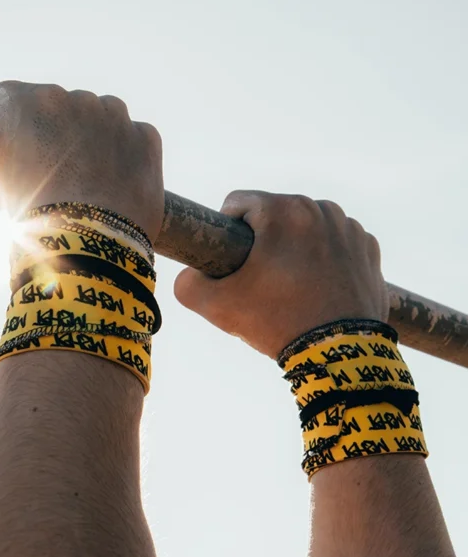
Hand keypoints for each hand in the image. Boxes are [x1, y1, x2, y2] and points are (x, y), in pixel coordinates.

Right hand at [0, 81, 163, 242]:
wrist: (89, 249)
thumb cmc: (37, 224)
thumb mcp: (5, 192)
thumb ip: (10, 166)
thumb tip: (18, 170)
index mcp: (27, 105)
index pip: (4, 97)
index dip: (1, 119)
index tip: (5, 138)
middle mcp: (72, 99)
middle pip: (56, 107)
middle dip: (52, 132)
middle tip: (53, 171)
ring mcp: (114, 116)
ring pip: (99, 117)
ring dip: (92, 138)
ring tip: (90, 181)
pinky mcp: (146, 137)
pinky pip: (133, 138)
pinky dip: (126, 155)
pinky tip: (117, 185)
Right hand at [174, 190, 388, 357]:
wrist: (338, 352)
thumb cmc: (278, 323)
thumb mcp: (216, 306)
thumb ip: (188, 285)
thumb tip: (189, 276)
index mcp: (282, 211)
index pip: (238, 203)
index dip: (227, 232)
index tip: (233, 262)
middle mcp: (319, 208)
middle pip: (275, 215)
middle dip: (264, 241)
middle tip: (261, 282)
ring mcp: (348, 227)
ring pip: (306, 228)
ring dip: (295, 248)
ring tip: (291, 287)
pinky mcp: (368, 248)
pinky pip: (335, 244)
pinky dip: (325, 260)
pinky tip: (318, 288)